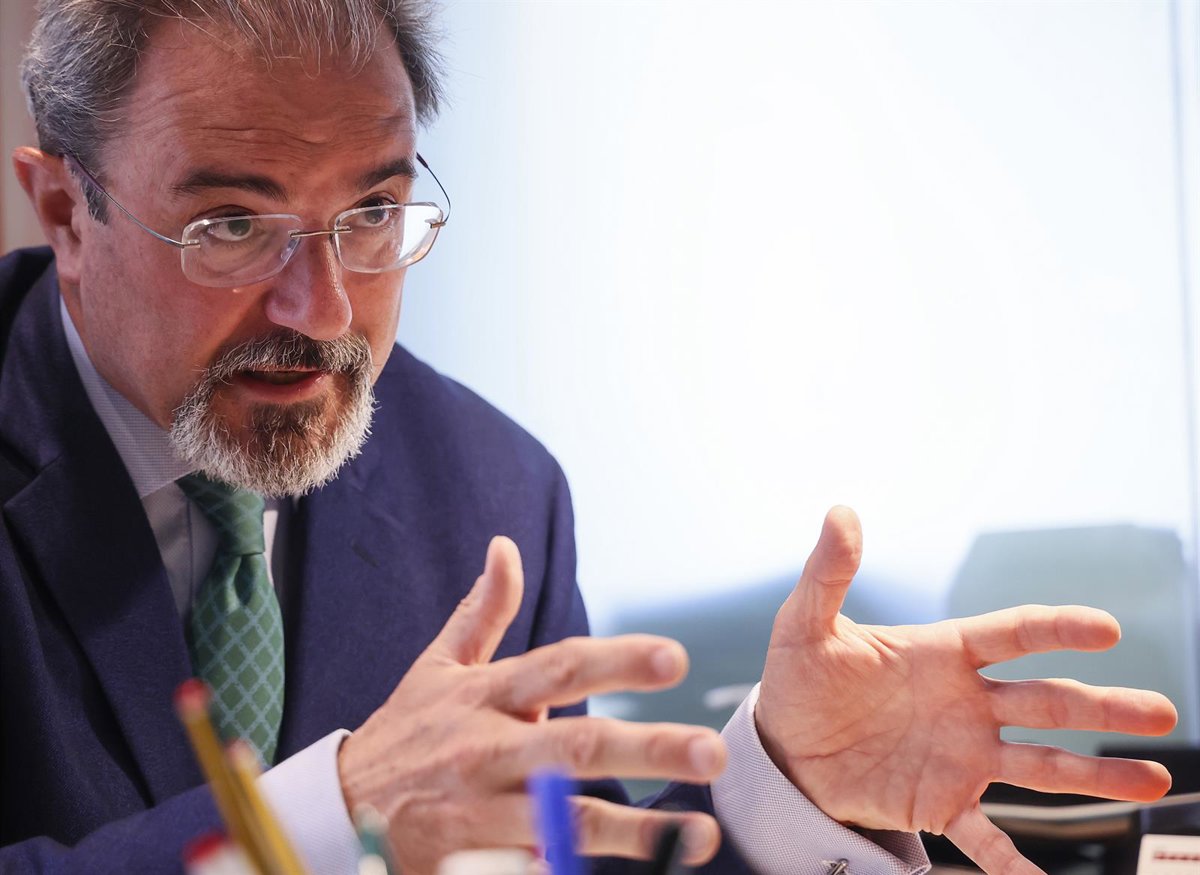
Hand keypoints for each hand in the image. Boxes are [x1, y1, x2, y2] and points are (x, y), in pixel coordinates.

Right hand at [338, 536, 726, 874]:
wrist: (336, 812)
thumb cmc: (406, 733)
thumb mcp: (437, 667)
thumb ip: (481, 612)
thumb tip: (505, 546)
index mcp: (485, 695)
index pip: (560, 667)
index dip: (616, 661)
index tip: (674, 658)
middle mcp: (487, 750)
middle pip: (575, 747)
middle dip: (645, 748)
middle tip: (711, 750)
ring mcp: (480, 812)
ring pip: (564, 821)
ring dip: (635, 831)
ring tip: (699, 835)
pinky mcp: (471, 863)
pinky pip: (531, 870)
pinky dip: (569, 871)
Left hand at [756, 506, 1177, 874]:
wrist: (784, 747)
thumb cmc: (800, 679)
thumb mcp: (805, 626)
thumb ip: (828, 572)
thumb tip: (840, 510)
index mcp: (943, 653)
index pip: (1011, 634)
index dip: (1057, 629)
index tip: (1107, 629)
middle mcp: (967, 704)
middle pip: (1046, 702)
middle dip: (1102, 706)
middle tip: (1160, 712)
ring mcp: (961, 756)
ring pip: (1040, 764)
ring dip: (1094, 774)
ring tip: (1151, 780)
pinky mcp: (941, 803)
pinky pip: (987, 837)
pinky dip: (1015, 863)